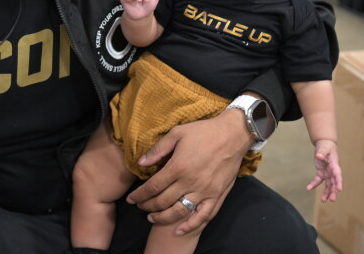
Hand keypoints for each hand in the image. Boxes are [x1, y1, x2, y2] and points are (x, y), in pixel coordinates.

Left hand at [126, 110, 249, 233]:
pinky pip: (203, 216)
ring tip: (152, 218)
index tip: (131, 199)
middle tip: (139, 207)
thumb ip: (158, 149)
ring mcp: (205, 191)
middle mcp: (190, 182)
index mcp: (178, 166)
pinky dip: (190, 226)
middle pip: (163, 201)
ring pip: (179, 212)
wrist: (232, 135)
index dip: (140, 195)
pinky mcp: (217, 195)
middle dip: (147, 206)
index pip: (153, 187)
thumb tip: (141, 163)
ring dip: (163, 218)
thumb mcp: (176, 133)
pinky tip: (179, 231)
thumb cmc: (203, 132)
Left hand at [306, 139, 342, 201]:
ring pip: (328, 185)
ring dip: (326, 193)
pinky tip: (308, 188)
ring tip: (323, 201)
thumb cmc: (326, 147)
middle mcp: (332, 171)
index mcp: (335, 165)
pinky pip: (318, 181)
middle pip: (334, 183)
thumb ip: (321, 152)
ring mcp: (327, 173)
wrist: (325, 146)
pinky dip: (313, 185)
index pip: (338, 175)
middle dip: (333, 191)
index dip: (339, 182)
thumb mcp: (323, 148)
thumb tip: (319, 156)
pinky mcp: (321, 173)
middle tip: (332, 200)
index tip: (339, 189)